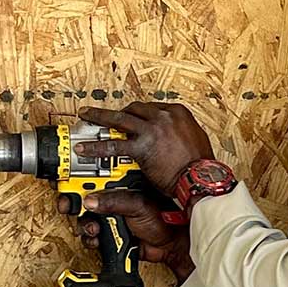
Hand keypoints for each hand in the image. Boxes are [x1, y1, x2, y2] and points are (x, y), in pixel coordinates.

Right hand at [56, 189, 194, 282]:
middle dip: (73, 202)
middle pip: (83, 196)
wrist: (171, 245)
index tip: (63, 180)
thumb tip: (90, 200)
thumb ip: (115, 201)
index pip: (94, 175)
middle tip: (68, 206)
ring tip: (91, 227)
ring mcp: (110, 216)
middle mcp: (112, 198)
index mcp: (120, 183)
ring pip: (85, 217)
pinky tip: (96, 238)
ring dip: (83, 223)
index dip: (76, 176)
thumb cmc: (163, 219)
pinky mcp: (110, 234)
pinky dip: (90, 238)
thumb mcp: (137, 205)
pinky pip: (92, 235)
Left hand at [74, 102, 215, 195]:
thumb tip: (175, 136)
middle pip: (134, 109)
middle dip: (119, 112)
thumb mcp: (196, 140)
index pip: (152, 107)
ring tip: (86, 117)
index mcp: (178, 113)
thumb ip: (182, 133)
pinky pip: (114, 146)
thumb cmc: (202, 166)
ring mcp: (152, 129)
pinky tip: (85, 149)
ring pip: (119, 119)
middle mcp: (164, 117)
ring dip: (99, 117)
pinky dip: (97, 147)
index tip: (132, 117)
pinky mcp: (142, 147)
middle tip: (105, 115)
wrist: (202, 179)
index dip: (139, 113)